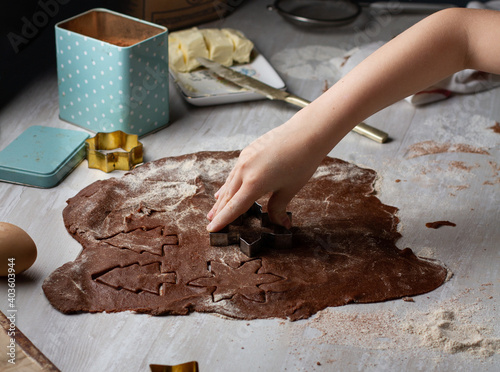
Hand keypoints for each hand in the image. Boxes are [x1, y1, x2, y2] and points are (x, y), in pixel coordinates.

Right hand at [206, 117, 324, 231]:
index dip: (222, 220)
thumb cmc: (301, 161)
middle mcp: (244, 170)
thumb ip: (279, 208)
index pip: (234, 207)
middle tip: (210, 223)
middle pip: (228, 196)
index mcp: (254, 183)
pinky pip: (234, 172)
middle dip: (219, 211)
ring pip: (229, 183)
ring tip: (213, 210)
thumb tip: (281, 224)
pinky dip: (229, 184)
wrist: (306, 133)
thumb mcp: (290, 189)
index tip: (211, 230)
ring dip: (221, 198)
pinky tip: (225, 188)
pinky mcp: (248, 151)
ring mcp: (245, 159)